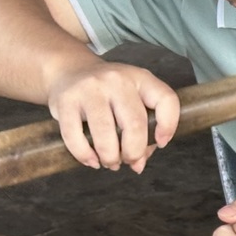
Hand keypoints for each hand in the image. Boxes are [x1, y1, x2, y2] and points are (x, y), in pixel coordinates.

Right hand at [46, 60, 179, 172]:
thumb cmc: (107, 93)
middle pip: (134, 124)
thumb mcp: (131, 99)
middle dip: (134, 152)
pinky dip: (85, 155)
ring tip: (110, 162)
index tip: (160, 142)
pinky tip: (92, 160)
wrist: (70, 70)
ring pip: (105, 133)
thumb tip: (138, 164)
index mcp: (140, 78)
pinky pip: (75, 136)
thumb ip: (142, 130)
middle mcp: (116, 80)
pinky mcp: (66, 100)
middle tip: (129, 161)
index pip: (166, 100)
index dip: (168, 126)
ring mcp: (90, 88)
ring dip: (110, 157)